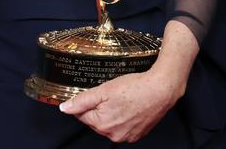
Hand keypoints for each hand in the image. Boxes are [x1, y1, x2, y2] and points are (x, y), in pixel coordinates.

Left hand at [59, 68, 182, 142]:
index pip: (82, 114)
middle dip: (100, 108)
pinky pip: (123, 128)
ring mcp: (125, 137)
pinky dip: (124, 119)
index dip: (88, 102)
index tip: (98, 94)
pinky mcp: (137, 135)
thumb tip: (64, 108)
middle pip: (96, 120)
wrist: (161, 90)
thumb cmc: (134, 87)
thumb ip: (82, 100)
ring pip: (110, 125)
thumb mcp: (104, 89)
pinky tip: (130, 107)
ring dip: (112, 114)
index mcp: (100, 123)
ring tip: (123, 100)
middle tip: (113, 94)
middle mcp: (112, 134)